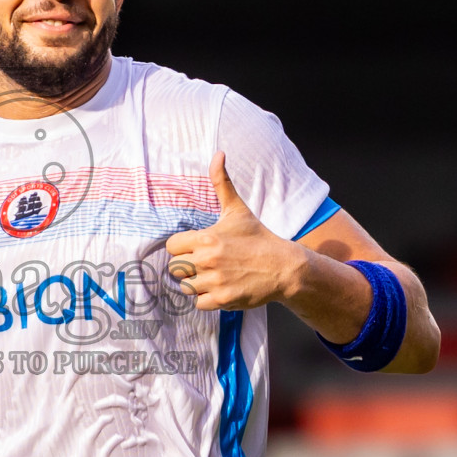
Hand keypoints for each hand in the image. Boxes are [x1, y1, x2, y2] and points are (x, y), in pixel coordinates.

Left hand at [164, 152, 304, 311]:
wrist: (284, 267)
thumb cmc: (258, 237)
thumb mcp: (237, 209)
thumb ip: (222, 182)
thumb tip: (218, 153)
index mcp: (206, 238)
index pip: (172, 247)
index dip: (182, 248)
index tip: (197, 248)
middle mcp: (207, 260)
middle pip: (176, 269)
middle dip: (189, 267)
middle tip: (208, 263)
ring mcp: (215, 281)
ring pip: (186, 287)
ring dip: (197, 284)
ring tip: (216, 276)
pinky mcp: (223, 299)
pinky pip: (199, 303)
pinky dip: (207, 299)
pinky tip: (221, 288)